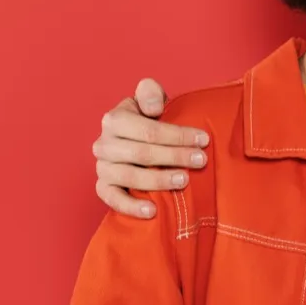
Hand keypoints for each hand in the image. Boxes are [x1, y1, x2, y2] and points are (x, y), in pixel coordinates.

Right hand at [92, 79, 209, 217]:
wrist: (131, 139)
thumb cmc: (146, 120)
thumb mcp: (149, 101)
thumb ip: (150, 93)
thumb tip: (153, 108)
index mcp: (115, 119)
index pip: (148, 130)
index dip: (178, 135)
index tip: (203, 140)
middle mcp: (104, 143)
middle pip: (142, 153)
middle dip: (175, 157)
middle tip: (200, 160)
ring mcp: (102, 166)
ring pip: (129, 176)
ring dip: (158, 180)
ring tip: (183, 181)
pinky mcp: (103, 187)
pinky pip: (112, 199)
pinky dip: (131, 206)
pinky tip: (152, 211)